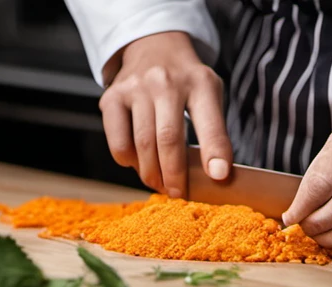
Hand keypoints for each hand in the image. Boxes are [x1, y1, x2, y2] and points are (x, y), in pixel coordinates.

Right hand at [99, 31, 232, 197]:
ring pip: (143, 144)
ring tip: (160, 185)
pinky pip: (119, 143)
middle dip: (175, 175)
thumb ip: (214, 132)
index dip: (215, 152)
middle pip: (169, 140)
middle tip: (178, 193)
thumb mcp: (209, 96)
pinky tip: (139, 163)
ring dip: (152, 174)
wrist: (154, 47)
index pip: (210, 123)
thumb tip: (217, 177)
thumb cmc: (186, 83)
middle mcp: (166, 82)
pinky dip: (129, 162)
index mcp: (200, 83)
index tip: (219, 177)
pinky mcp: (112, 97)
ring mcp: (136, 87)